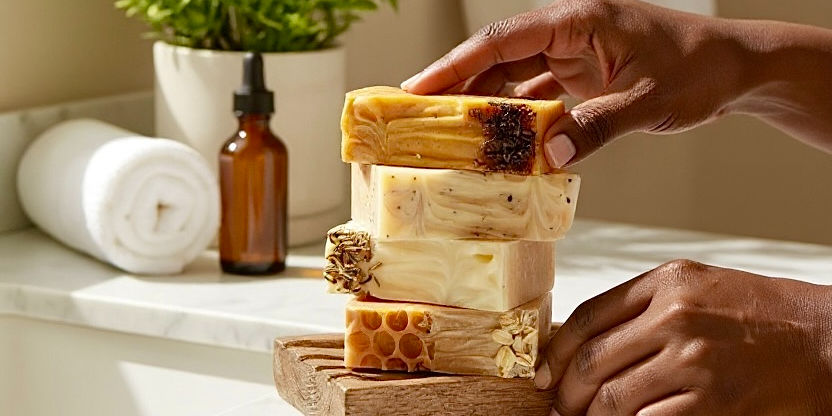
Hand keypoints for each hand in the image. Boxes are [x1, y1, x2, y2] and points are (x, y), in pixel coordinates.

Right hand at [402, 0, 831, 166]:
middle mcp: (568, 32)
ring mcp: (574, 53)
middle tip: (416, 114)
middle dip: (457, 84)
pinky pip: (536, 93)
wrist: (735, 69)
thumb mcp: (649, 102)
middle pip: (497, 57)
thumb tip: (545, 159)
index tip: (418, 87)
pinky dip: (516, 116)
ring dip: (483, 102)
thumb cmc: (700, 70)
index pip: (502, 40)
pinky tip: (496, 139)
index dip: (456, 64)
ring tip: (446, 131)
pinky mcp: (582, 74)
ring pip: (513, 76)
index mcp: (578, 21)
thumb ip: (596, 127)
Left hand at [534, 259, 831, 414]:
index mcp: (666, 282)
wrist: (822, 341)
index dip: (555, 352)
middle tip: (557, 408)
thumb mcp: (698, 287)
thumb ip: (642, 306)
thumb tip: (587, 341)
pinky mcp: (711, 401)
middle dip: (565, 393)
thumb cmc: (759, 314)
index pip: (587, 317)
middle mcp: (675, 317)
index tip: (543, 373)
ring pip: (612, 399)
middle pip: (592, 361)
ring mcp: (692, 360)